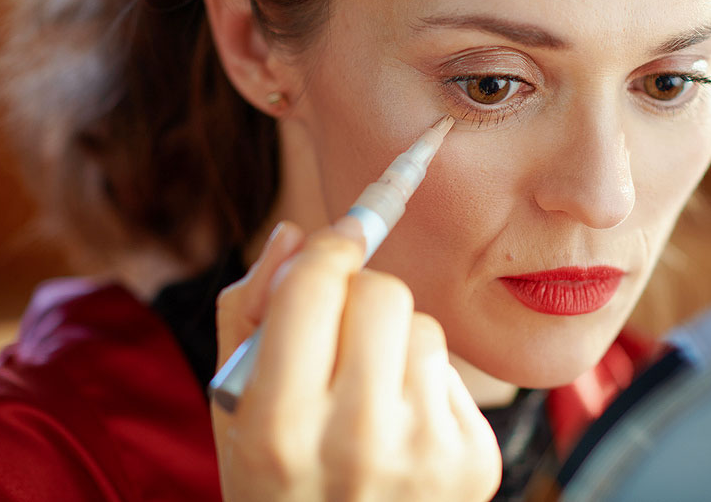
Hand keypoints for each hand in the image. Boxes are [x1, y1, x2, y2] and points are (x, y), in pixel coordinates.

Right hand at [212, 220, 502, 501]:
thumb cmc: (278, 481)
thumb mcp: (235, 409)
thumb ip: (250, 314)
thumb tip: (296, 235)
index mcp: (280, 427)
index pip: (318, 287)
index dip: (328, 248)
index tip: (336, 239)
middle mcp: (357, 442)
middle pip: (383, 293)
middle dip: (359, 296)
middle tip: (339, 333)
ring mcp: (425, 456)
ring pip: (424, 326)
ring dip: (395, 341)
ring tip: (367, 395)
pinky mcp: (475, 462)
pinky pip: (452, 371)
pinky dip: (425, 382)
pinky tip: (400, 427)